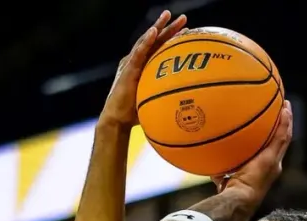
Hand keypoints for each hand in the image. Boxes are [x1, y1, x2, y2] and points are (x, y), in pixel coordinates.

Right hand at [100, 11, 187, 129]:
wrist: (117, 120)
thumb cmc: (136, 114)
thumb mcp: (155, 100)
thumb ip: (168, 95)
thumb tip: (189, 99)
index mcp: (144, 67)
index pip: (160, 48)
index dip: (173, 38)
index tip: (188, 30)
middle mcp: (137, 61)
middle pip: (155, 40)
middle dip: (169, 28)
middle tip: (183, 18)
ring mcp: (131, 63)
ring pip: (146, 41)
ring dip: (158, 27)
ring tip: (168, 15)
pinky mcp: (127, 69)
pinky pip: (138, 52)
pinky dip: (146, 41)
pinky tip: (154, 31)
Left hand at [212, 101, 293, 205]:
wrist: (239, 198)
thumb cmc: (230, 192)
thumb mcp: (225, 176)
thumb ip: (223, 170)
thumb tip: (214, 168)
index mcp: (264, 168)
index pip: (271, 149)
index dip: (273, 136)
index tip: (273, 123)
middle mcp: (274, 164)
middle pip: (281, 140)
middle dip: (283, 125)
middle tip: (284, 109)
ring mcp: (275, 161)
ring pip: (284, 136)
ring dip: (287, 120)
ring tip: (286, 105)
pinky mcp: (273, 158)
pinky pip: (281, 136)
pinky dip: (285, 122)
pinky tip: (285, 108)